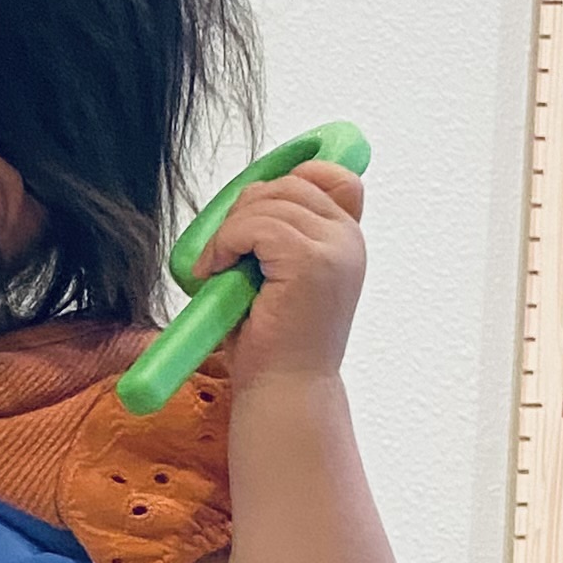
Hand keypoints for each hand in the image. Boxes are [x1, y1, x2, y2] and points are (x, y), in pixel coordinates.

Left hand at [190, 159, 365, 387]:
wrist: (285, 387)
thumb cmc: (274, 338)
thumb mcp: (278, 273)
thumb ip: (280, 233)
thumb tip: (253, 192)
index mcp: (346, 239)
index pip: (331, 175)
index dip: (287, 179)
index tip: (251, 212)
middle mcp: (348, 239)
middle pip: (288, 184)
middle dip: (244, 209)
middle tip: (224, 251)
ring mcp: (334, 249)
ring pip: (267, 202)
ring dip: (227, 232)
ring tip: (217, 268)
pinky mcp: (310, 262)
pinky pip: (255, 226)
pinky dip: (224, 244)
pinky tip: (215, 272)